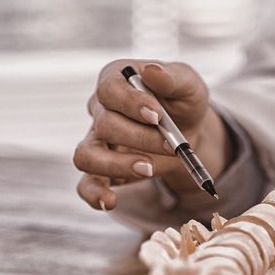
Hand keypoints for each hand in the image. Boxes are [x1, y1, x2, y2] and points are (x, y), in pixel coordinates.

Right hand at [74, 60, 231, 209]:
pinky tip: (111, 201)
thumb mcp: (189, 84)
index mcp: (116, 79)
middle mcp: (100, 109)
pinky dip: (94, 195)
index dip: (131, 103)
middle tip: (172, 145)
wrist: (188, 132)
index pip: (109, 88)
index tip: (157, 115)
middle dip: (141, 138)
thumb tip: (153, 72)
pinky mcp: (102, 169)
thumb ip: (173, 77)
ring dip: (117, 165)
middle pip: (105, 124)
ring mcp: (97, 140)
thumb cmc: (183, 101)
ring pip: (86, 155)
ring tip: (149, 168)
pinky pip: (85, 185)